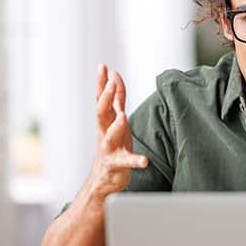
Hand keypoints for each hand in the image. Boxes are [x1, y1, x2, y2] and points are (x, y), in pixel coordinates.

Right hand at [87, 64, 147, 199]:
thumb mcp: (115, 119)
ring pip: (109, 137)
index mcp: (106, 121)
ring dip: (116, 126)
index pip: (102, 99)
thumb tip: (114, 76)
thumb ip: (116, 99)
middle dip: (105, 98)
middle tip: (110, 84)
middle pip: (101, 113)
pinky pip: (126, 163)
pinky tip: (144, 161)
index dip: (101, 83)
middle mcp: (104, 133)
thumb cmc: (112, 144)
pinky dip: (135, 161)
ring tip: (123, 116)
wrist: (103, 178)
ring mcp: (109, 149)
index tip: (103, 67)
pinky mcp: (116, 165)